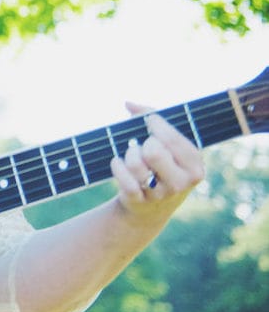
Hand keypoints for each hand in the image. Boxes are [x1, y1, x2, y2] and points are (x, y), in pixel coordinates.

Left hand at [110, 102, 204, 219]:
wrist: (150, 208)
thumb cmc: (160, 165)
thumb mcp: (167, 145)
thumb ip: (151, 116)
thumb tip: (128, 103)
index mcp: (195, 166)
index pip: (171, 138)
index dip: (155, 123)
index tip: (150, 120)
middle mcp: (181, 183)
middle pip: (153, 151)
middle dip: (144, 143)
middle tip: (146, 146)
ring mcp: (160, 194)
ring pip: (135, 163)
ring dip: (129, 154)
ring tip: (134, 156)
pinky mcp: (139, 201)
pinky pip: (122, 177)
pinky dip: (116, 166)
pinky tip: (118, 163)